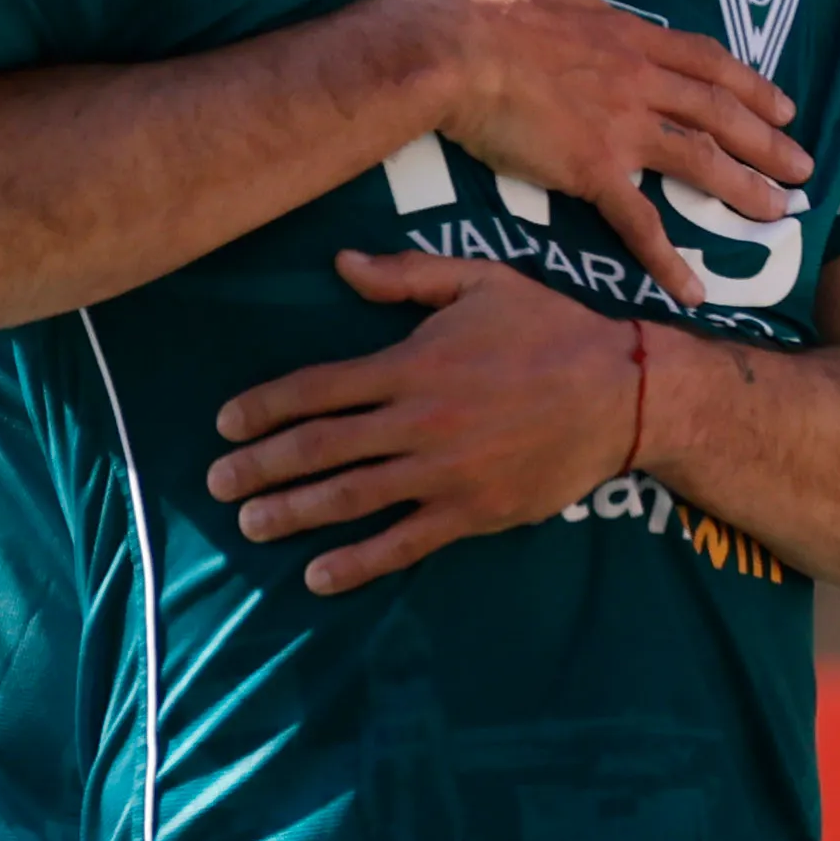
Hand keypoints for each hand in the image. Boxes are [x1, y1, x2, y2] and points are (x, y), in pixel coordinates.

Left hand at [205, 251, 647, 593]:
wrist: (622, 392)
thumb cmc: (550, 328)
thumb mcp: (480, 280)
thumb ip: (406, 275)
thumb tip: (340, 264)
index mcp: (411, 363)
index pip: (318, 387)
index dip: (264, 407)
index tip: (224, 425)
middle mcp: (417, 420)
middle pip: (320, 447)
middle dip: (261, 466)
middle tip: (217, 483)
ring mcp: (443, 472)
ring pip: (350, 497)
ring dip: (292, 512)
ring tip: (250, 525)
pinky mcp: (472, 512)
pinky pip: (403, 543)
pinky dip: (356, 563)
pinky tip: (316, 575)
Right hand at [407, 0, 809, 307]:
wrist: (456, 50)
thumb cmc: (490, 3)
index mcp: (630, 34)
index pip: (706, 61)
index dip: (750, 86)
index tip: (783, 107)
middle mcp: (640, 81)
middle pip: (720, 112)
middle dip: (768, 142)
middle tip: (805, 167)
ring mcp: (622, 128)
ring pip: (701, 160)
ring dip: (745, 189)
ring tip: (779, 213)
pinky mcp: (594, 171)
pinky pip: (640, 223)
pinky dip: (669, 259)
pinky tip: (695, 288)